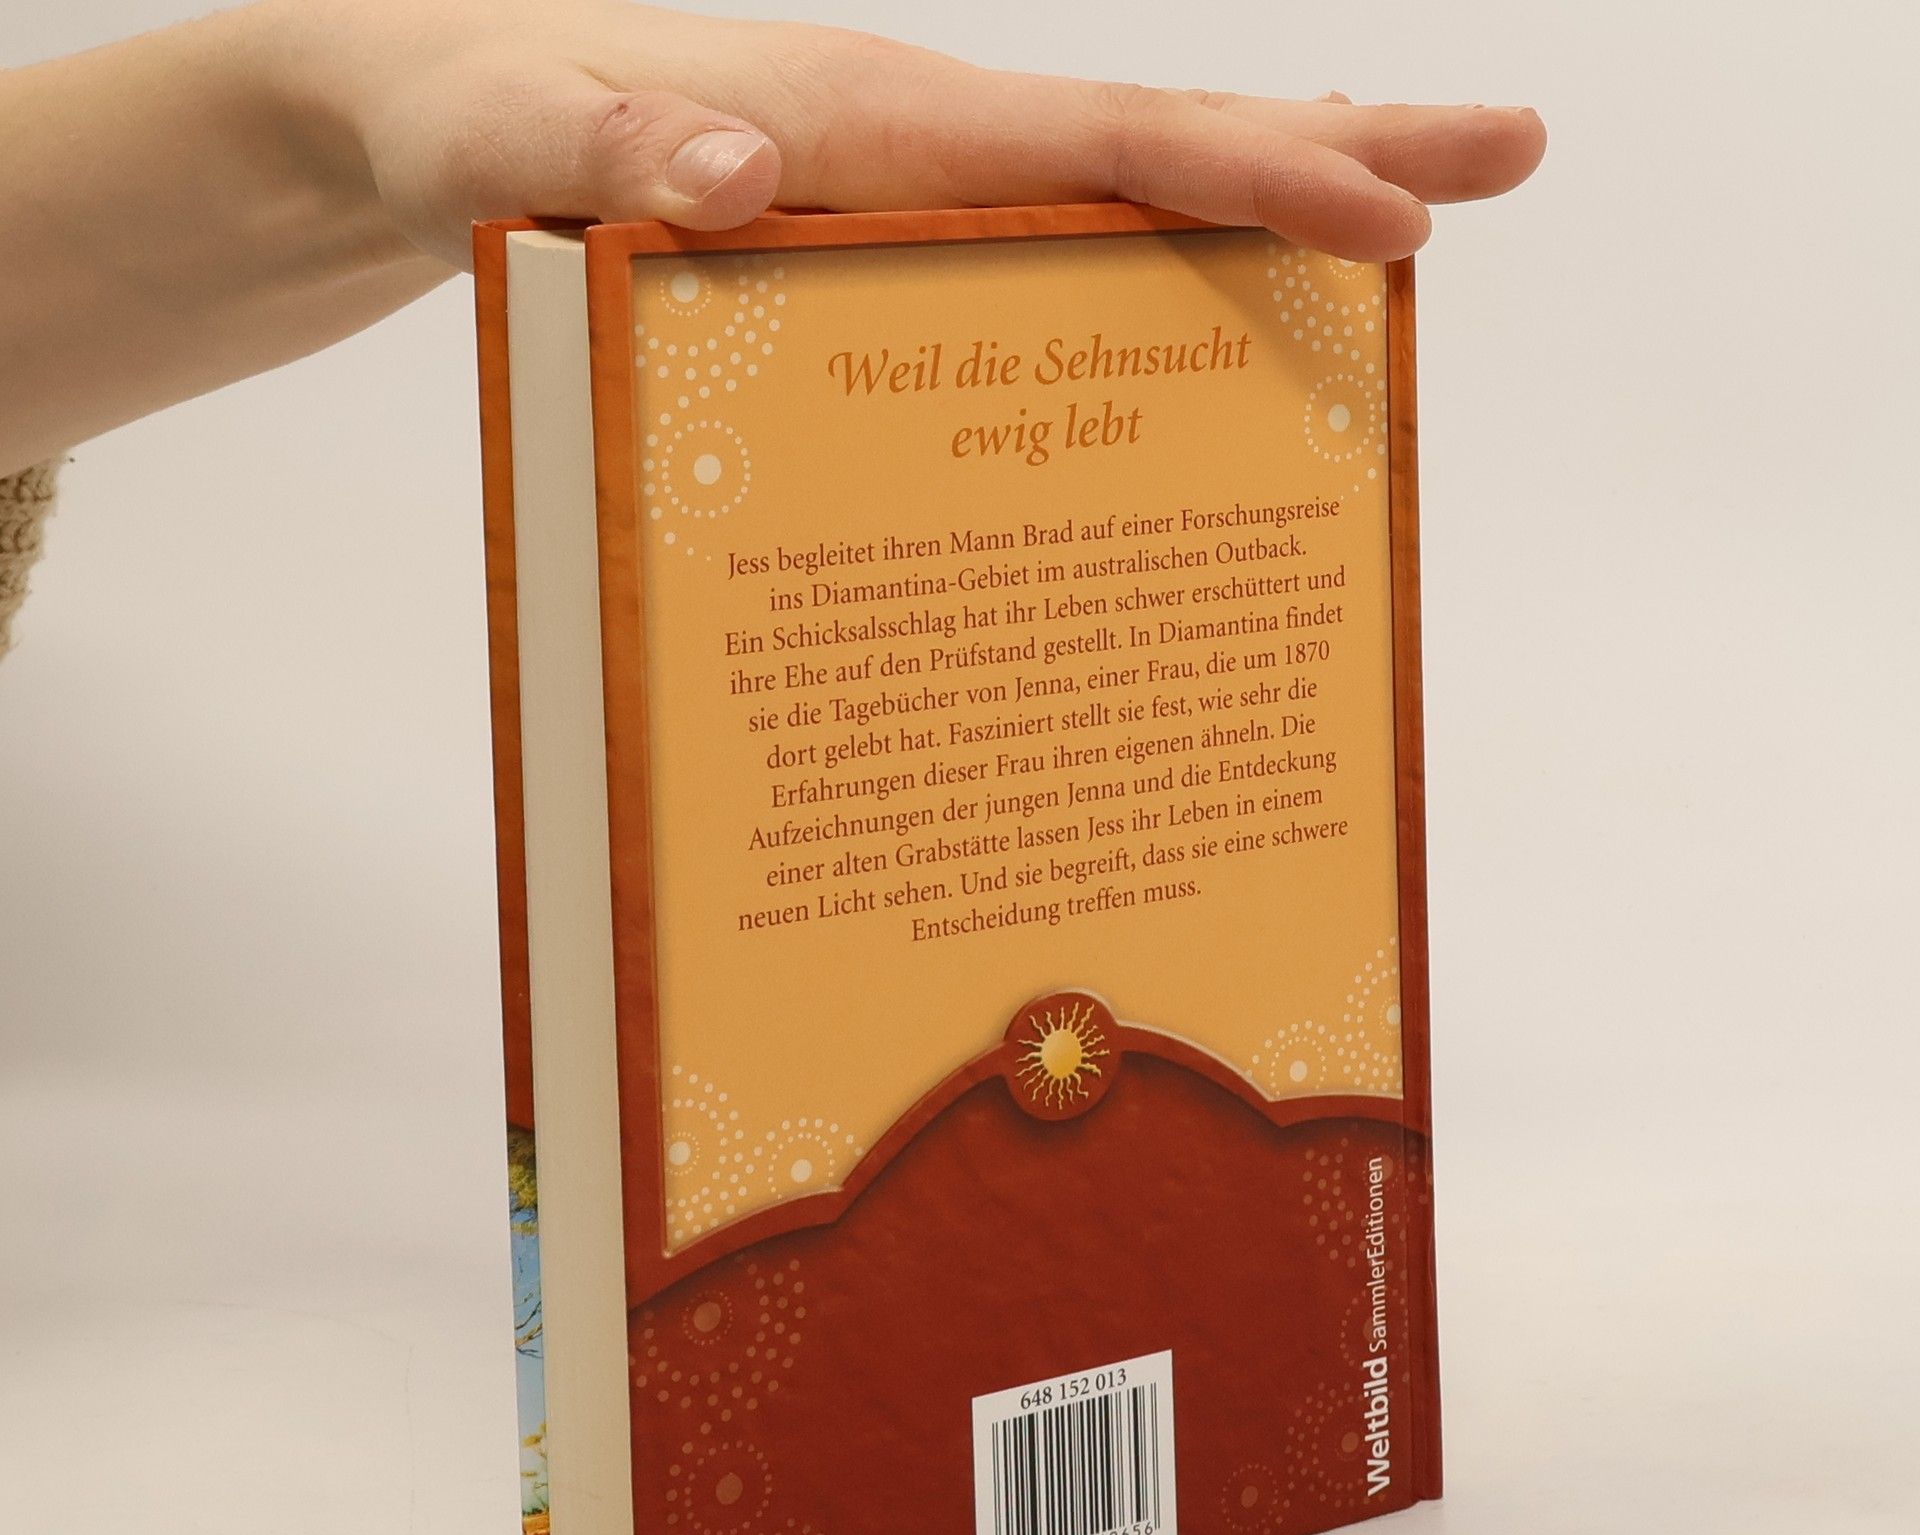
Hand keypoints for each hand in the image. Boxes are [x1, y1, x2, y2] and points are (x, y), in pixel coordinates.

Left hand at [275, 0, 1544, 265]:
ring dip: (1259, 220)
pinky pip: (1038, 257)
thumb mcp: (496, 146)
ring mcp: (906, 188)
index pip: (1100, 138)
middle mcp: (915, 141)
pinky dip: (1137, 277)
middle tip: (1506, 157)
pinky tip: (1186, 319)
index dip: (1251, 171)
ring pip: (1115, 201)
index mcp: (869, 118)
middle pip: (1158, 146)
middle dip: (1332, 152)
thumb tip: (740, 167)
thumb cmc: (458, 122)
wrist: (415, 111)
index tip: (1395, 206)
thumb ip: (600, 148)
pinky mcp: (876, 241)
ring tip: (1396, 248)